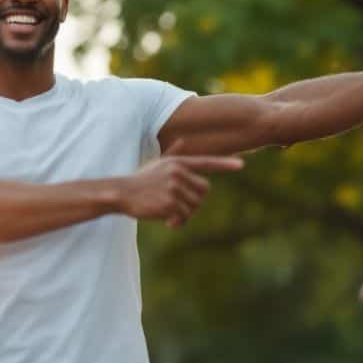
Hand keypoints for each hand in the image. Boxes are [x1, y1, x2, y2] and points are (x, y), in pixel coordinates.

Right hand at [117, 148, 242, 226]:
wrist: (121, 193)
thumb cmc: (141, 179)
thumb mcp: (158, 163)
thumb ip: (174, 153)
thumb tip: (182, 139)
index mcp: (178, 163)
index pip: (206, 162)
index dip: (225, 164)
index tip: (241, 165)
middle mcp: (178, 172)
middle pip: (204, 190)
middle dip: (195, 201)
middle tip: (181, 207)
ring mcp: (173, 187)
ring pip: (195, 206)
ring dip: (186, 214)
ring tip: (171, 215)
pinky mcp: (169, 202)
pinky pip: (184, 216)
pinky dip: (179, 222)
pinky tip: (168, 222)